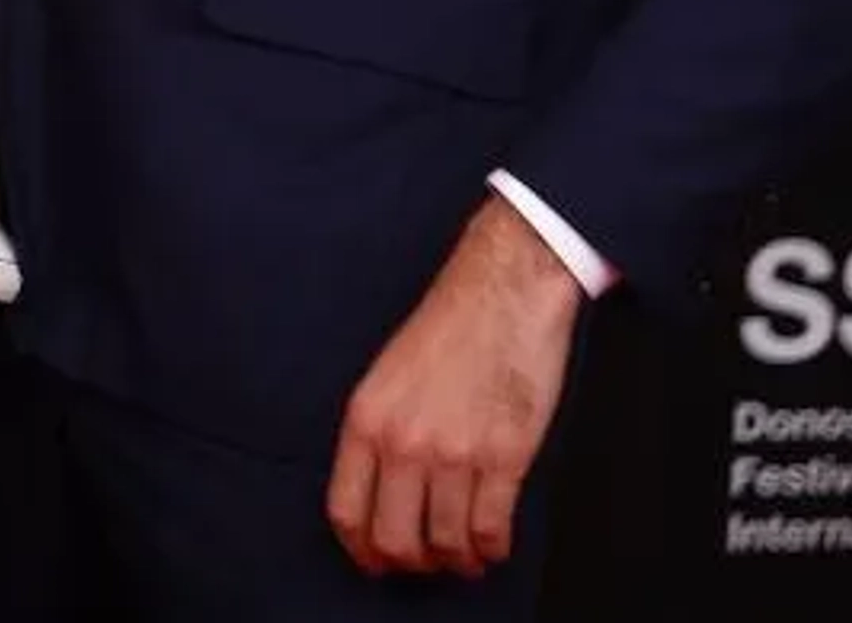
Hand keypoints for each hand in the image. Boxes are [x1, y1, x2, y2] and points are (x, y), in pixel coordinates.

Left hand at [325, 196, 583, 581]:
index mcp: (368, 417)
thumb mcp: (390, 373)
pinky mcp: (504, 456)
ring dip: (458, 560)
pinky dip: (492, 548)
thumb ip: (381, 431)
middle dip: (412, 563)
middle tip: (428, 560)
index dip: (362, 550)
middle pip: (395, 542)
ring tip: (467, 552)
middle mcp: (404, 440)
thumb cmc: (451, 323)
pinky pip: (490, 531)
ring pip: (446, 545)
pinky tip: (494, 540)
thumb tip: (382, 495)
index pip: (347, 512)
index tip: (376, 561)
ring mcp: (455, 452)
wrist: (505, 287)